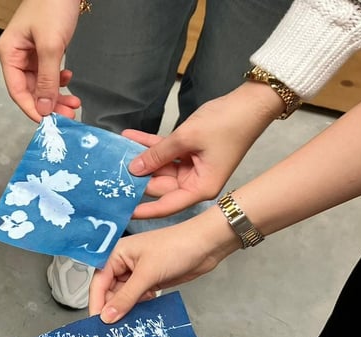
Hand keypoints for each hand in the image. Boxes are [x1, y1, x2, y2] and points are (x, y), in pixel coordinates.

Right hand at [0, 0, 81, 121]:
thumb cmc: (52, 6)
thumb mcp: (50, 46)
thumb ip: (47, 79)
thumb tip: (44, 108)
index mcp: (9, 54)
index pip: (17, 91)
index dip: (32, 109)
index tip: (47, 123)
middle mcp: (16, 56)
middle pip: (31, 90)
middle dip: (49, 104)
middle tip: (68, 115)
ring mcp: (29, 54)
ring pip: (41, 84)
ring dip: (57, 95)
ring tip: (74, 104)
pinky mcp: (42, 50)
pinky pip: (48, 73)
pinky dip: (59, 80)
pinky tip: (68, 79)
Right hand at [88, 209, 238, 322]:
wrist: (207, 245)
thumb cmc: (176, 248)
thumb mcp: (147, 274)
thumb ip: (126, 297)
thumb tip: (106, 317)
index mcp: (115, 254)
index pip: (98, 283)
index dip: (97, 303)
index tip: (97, 324)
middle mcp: (122, 263)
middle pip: (109, 292)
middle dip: (112, 309)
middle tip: (113, 330)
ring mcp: (136, 273)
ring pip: (122, 297)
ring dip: (126, 310)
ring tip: (128, 325)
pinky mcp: (149, 282)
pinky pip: (136, 299)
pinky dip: (138, 308)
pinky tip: (142, 316)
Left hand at [125, 82, 283, 218]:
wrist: (250, 102)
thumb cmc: (226, 123)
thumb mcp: (186, 138)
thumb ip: (157, 154)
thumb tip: (133, 169)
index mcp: (201, 188)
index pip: (167, 205)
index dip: (144, 210)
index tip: (122, 211)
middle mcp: (196, 182)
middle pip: (160, 185)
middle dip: (138, 177)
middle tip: (110, 173)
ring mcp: (192, 167)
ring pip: (159, 166)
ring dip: (141, 157)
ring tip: (117, 151)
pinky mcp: (190, 152)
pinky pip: (165, 152)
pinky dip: (149, 145)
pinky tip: (129, 137)